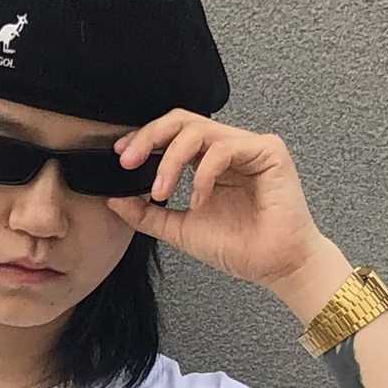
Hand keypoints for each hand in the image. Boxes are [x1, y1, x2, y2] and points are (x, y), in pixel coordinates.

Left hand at [105, 111, 330, 290]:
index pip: (172, 135)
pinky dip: (203, 174)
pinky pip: (225, 148)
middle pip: (182, 121)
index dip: (144, 139)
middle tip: (129, 161)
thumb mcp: (179, 229)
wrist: (274, 266)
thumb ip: (147, 214)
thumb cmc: (238, 248)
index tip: (120, 158)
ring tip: (162, 193)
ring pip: (199, 130)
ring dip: (171, 161)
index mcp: (208, 162)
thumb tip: (114, 199)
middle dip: (149, 137)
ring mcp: (248, 147)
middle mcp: (227, 149)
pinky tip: (199, 201)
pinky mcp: (268, 151)